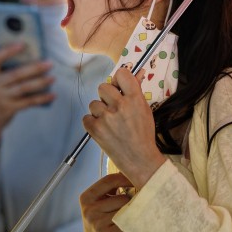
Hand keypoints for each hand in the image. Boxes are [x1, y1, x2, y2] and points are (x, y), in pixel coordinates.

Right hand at [0, 44, 54, 140]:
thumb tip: (29, 58)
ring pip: (25, 88)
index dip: (9, 50)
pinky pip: (29, 101)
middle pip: (16, 74)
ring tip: (52, 78)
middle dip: (35, 68)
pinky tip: (52, 95)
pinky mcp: (9, 109)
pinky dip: (42, 98)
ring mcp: (1, 98)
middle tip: (49, 63)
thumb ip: (3, 71)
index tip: (22, 44)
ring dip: (41, 82)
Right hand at [80, 173, 135, 231]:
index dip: (125, 178)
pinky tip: (128, 230)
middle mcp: (89, 209)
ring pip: (125, 210)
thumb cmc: (104, 224)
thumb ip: (111, 190)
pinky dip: (131, 225)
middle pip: (121, 197)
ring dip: (131, 215)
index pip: (109, 180)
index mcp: (86, 198)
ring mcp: (96, 222)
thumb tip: (133, 174)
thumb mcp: (101, 205)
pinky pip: (126, 223)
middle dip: (131, 202)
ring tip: (128, 221)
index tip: (138, 178)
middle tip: (132, 209)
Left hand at [83, 68, 166, 187]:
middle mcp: (120, 106)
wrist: (139, 159)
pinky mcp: (95, 129)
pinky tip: (103, 129)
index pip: (121, 74)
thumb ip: (137, 91)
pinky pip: (86, 117)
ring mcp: (106, 118)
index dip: (119, 79)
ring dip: (99, 111)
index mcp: (135, 99)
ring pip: (94, 103)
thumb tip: (139, 72)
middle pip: (103, 87)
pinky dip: (92, 123)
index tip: (119, 87)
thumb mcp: (145, 110)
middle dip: (107, 96)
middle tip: (113, 108)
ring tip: (110, 123)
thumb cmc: (143, 134)